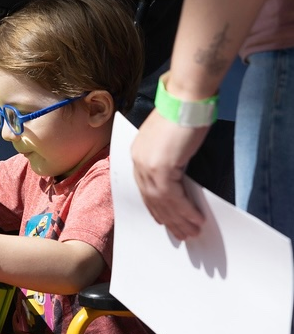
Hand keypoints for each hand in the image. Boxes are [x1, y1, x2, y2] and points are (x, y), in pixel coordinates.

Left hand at [131, 110, 209, 239]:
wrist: (187, 98)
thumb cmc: (183, 113)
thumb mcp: (170, 140)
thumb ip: (169, 159)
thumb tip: (179, 178)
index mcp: (137, 153)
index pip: (144, 188)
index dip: (155, 207)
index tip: (164, 221)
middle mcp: (138, 161)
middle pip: (152, 198)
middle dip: (168, 218)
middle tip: (182, 234)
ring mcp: (148, 164)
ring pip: (162, 201)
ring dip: (179, 219)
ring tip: (192, 232)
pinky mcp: (162, 166)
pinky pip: (173, 196)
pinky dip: (185, 210)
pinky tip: (196, 219)